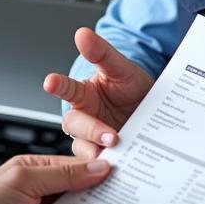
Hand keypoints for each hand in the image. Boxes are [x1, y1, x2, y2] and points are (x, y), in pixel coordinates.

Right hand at [43, 28, 153, 159]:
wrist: (154, 111)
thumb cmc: (131, 87)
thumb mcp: (122, 69)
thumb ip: (102, 53)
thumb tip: (82, 33)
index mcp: (83, 94)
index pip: (66, 88)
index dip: (58, 85)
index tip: (50, 81)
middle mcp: (84, 117)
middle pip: (75, 125)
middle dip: (90, 129)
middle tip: (110, 136)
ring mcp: (93, 139)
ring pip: (84, 148)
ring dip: (98, 152)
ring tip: (116, 155)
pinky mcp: (103, 158)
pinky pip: (97, 166)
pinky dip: (105, 169)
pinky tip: (118, 169)